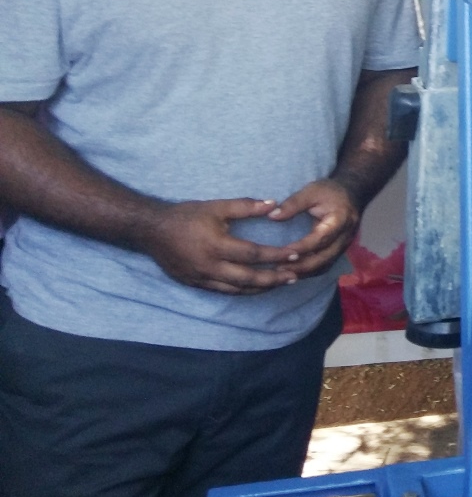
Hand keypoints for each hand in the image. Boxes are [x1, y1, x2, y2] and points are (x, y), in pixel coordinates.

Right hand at [142, 198, 304, 293]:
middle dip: (273, 279)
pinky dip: (241, 291)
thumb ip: (246, 206)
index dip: (276, 256)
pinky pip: (222, 291)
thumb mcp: (217, 207)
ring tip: (279, 284)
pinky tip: (254, 288)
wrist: (151, 230)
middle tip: (294, 277)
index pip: (254, 254)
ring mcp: (201, 278)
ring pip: (236, 290)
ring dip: (260, 289)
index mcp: (217, 246)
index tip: (295, 255)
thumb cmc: (186, 215)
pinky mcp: (194, 284)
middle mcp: (210, 266)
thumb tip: (274, 205)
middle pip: (248, 279)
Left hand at [268, 179, 360, 276]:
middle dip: (301, 266)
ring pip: (325, 265)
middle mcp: (345, 236)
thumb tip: (272, 216)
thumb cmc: (330, 191)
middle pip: (324, 257)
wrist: (352, 194)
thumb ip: (293, 203)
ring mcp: (344, 246)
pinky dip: (309, 271)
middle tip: (278, 270)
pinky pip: (325, 266)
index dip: (302, 247)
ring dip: (304, 272)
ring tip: (282, 274)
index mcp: (340, 220)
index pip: (321, 238)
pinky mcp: (339, 251)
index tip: (282, 252)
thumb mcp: (312, 191)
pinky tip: (294, 272)